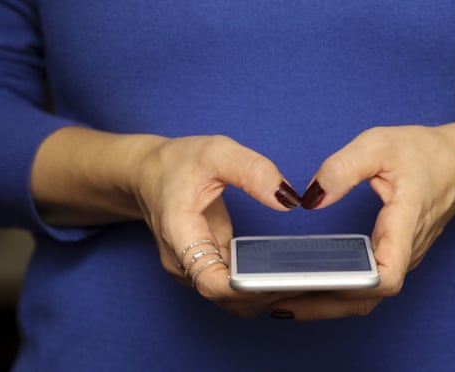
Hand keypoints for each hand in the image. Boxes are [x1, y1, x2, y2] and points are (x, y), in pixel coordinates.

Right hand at [130, 135, 302, 316]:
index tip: (282, 279)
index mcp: (179, 234)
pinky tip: (283, 273)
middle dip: (266, 295)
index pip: (212, 283)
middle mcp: (182, 262)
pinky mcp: (205, 267)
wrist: (148, 173)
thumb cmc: (177, 163)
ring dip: (263, 295)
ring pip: (230, 300)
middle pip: (226, 299)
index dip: (248, 290)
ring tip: (300, 279)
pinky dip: (256, 286)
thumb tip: (287, 200)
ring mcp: (192, 268)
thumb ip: (253, 172)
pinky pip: (231, 288)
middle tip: (306, 280)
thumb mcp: (217, 152)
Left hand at [271, 122, 454, 319]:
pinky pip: (367, 287)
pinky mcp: (395, 256)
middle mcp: (406, 251)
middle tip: (274, 301)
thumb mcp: (379, 144)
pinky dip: (337, 293)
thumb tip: (310, 200)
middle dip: (321, 305)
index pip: (387, 275)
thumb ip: (341, 169)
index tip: (312, 286)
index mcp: (406, 223)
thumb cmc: (424, 153)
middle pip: (367, 297)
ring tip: (280, 300)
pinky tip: (307, 286)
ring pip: (366, 297)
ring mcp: (402, 258)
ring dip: (326, 304)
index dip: (352, 287)